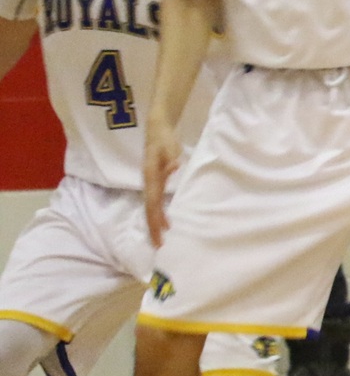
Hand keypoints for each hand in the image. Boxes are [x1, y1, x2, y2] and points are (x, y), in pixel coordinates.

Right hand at [142, 122, 181, 246]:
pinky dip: (158, 214)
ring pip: (151, 207)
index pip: (152, 203)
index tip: (161, 235)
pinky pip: (155, 202)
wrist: (157, 129)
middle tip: (159, 246)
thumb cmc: (165, 138)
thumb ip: (172, 157)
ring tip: (160, 239)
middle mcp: (148, 183)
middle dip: (153, 228)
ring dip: (155, 223)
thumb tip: (175, 167)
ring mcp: (151, 183)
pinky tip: (165, 223)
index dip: (156, 220)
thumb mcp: (170, 146)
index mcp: (151, 177)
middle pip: (149, 209)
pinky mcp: (155, 182)